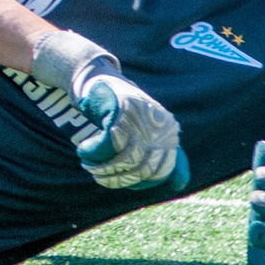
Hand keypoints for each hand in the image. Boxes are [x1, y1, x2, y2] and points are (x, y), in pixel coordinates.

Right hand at [28, 30, 187, 191]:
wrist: (97, 78)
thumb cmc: (122, 110)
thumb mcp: (146, 130)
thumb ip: (162, 154)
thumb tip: (179, 185)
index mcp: (169, 129)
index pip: (162, 169)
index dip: (141, 181)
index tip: (123, 181)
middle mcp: (158, 123)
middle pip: (142, 167)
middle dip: (119, 178)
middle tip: (101, 177)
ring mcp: (139, 117)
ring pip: (125, 159)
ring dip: (103, 168)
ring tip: (90, 166)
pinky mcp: (119, 111)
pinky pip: (107, 145)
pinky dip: (93, 152)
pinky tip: (84, 151)